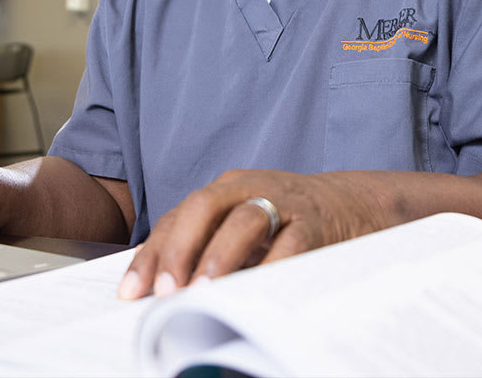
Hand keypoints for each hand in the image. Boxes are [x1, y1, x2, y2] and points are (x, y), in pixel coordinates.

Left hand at [117, 169, 392, 298]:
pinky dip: (272, 266)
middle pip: (204, 207)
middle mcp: (248, 189)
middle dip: (180, 250)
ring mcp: (282, 202)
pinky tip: (256, 290)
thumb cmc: (283, 221)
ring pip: (245, 219)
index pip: (177, 217)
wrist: (349, 203)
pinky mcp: (313, 222)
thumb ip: (207, 248)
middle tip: (166, 291)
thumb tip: (163, 292)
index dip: (151, 254)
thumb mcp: (240, 226)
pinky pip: (291, 242)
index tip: (132, 292)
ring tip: (204, 291)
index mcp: (223, 190)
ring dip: (220, 256)